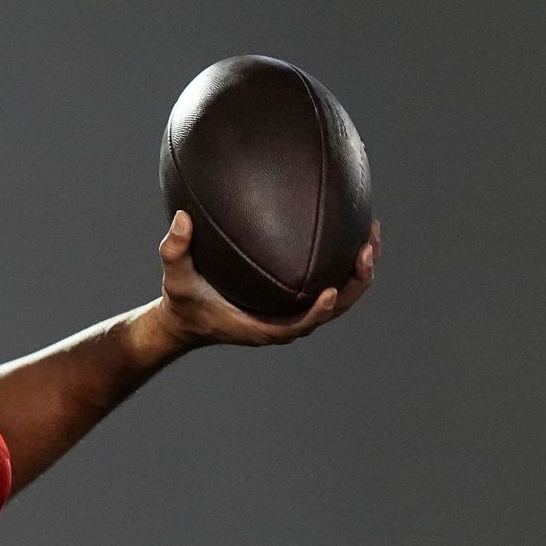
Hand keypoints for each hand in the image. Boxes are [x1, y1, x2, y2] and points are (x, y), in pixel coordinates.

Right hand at [152, 210, 378, 348]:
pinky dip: (344, 265)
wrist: (187, 321)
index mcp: (261, 327)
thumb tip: (182, 218)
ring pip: (340, 298)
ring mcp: (294, 312)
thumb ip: (174, 251)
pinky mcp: (296, 300)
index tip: (332, 291)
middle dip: (356, 282)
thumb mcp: (174, 279)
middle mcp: (285, 323)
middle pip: (334, 310)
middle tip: (367, 249)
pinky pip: (330, 284)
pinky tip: (351, 233)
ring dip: (359, 272)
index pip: (298, 325)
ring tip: (371, 235)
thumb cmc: (183, 302)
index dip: (319, 312)